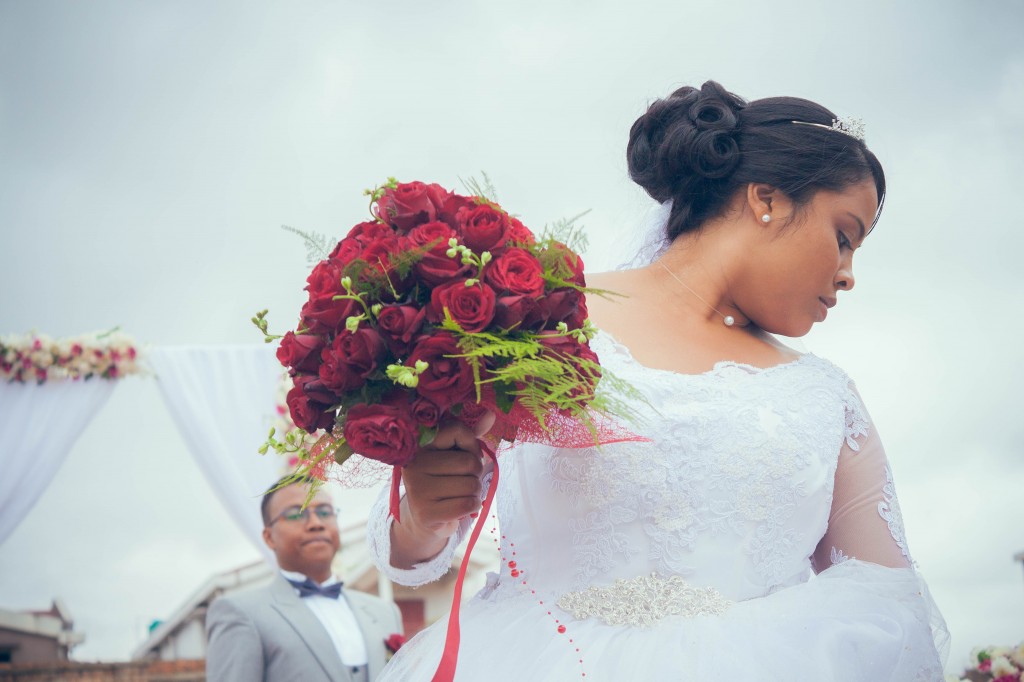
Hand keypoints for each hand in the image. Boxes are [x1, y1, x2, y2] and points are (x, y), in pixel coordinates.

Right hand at [390, 420, 487, 567]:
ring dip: (475, 492)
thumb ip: (471, 435)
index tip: (464, 454)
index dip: (471, 445)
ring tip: (460, 494)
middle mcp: (414, 464)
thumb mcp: (455, 453)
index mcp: (420, 444)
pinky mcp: (426, 512)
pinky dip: (472, 505)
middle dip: (475, 473)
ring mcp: (417, 489)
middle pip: (469, 462)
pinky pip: (467, 504)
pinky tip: (460, 506)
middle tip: (463, 479)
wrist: (424, 518)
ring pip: (471, 485)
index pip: (455, 430)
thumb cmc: (444, 479)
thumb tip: (491, 414)